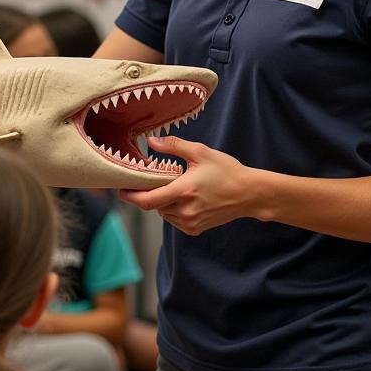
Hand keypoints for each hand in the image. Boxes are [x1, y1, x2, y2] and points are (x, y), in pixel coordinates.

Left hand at [118, 136, 253, 235]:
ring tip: (175, 186)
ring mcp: (190, 223)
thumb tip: (151, 141)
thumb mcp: (200, 152)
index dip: (130, 196)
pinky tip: (184, 198)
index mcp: (184, 191)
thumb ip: (174, 146)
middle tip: (152, 179)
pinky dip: (172, 209)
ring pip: (163, 213)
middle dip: (150, 193)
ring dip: (162, 201)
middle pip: (154, 205)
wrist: (249, 194)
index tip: (121, 189)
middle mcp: (185, 211)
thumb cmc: (227, 171)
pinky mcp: (195, 229)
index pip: (147, 200)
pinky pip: (174, 220)